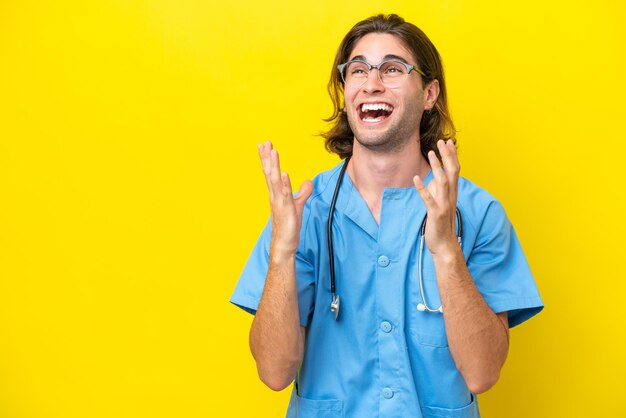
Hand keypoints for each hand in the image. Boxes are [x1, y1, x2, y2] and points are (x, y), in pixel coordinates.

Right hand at [258, 141, 312, 255]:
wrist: (284, 244)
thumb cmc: (289, 225)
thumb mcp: (298, 204)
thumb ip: (303, 192)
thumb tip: (308, 181)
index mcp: (276, 193)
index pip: (271, 172)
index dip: (267, 159)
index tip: (265, 145)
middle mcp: (275, 195)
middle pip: (270, 173)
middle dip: (267, 157)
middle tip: (264, 142)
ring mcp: (279, 202)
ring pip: (275, 180)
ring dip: (274, 165)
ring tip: (273, 151)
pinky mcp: (286, 209)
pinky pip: (285, 194)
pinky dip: (284, 183)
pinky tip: (284, 173)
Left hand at [413, 140, 459, 255]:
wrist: (445, 245)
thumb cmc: (441, 224)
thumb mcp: (440, 204)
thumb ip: (437, 192)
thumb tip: (431, 181)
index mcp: (452, 193)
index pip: (455, 170)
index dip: (452, 156)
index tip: (448, 142)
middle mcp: (451, 197)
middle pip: (452, 172)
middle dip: (447, 156)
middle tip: (442, 141)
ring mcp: (444, 205)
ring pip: (442, 182)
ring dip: (436, 167)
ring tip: (430, 153)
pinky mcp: (436, 214)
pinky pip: (429, 199)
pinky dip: (423, 189)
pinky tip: (416, 179)